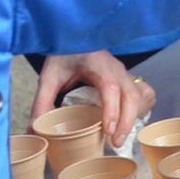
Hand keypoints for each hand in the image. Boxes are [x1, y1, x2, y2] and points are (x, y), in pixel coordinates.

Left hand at [32, 51, 156, 147]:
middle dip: (127, 122)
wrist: (75, 35)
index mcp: (99, 66)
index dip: (112, 110)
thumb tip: (35, 128)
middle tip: (115, 143)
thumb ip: (42, 101)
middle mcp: (117, 70)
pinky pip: (144, 94)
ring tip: (120, 137)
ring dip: (134, 118)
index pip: (111, 88)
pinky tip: (129, 122)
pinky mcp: (128, 79)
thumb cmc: (65, 53)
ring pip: (140, 97)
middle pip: (132, 96)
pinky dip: (141, 109)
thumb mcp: (49, 76)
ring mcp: (125, 74)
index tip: (107, 130)